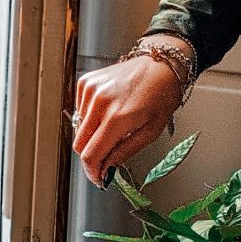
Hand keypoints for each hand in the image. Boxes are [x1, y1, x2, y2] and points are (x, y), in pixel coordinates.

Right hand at [72, 40, 188, 184]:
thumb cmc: (161, 95)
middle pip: (80, 144)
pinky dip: (90, 118)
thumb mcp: (152, 131)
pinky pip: (79, 111)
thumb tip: (107, 168)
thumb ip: (125, 152)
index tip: (98, 178)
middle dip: (92, 156)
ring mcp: (90, 91)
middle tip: (106, 159)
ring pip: (78, 129)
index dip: (92, 172)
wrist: (160, 63)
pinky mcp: (86, 83)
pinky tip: (107, 111)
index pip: (91, 155)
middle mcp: (99, 103)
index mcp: (118, 118)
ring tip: (112, 127)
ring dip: (91, 135)